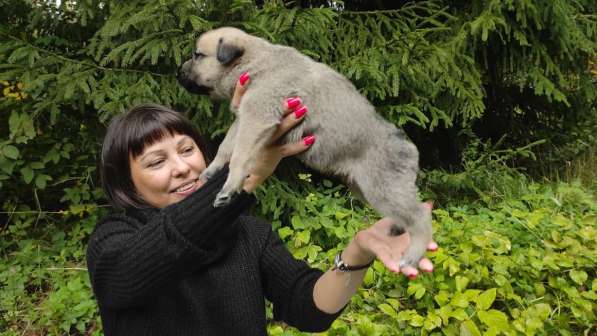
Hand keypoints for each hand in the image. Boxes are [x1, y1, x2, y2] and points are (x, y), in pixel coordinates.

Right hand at [231, 73, 314, 192]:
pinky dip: (300, 145)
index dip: (240, 90)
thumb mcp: (245, 126)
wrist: (244, 172)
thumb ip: (253, 108)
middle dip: (280, 106)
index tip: (246, 76)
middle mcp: (253, 132)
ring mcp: (264, 143)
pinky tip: (311, 138)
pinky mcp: (273, 155)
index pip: (238, 104)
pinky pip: (288, 149)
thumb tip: (256, 81)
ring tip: (303, 109)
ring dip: (291, 120)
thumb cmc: (249, 143)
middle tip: (293, 97)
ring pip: (279, 130)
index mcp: (244, 124)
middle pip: (265, 116)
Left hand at [350, 202, 436, 278]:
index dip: (429, 246)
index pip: (422, 244)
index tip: (434, 247)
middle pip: (417, 260)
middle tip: (429, 268)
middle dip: (424, 264)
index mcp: (411, 242)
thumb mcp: (399, 219)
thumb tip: (428, 204)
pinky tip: (395, 270)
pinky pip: (387, 261)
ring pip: (404, 265)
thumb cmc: (386, 229)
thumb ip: (412, 214)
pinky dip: (391, 265)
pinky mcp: (382, 255)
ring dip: (409, 270)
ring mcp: (394, 256)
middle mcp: (405, 252)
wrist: (367, 236)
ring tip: (414, 274)